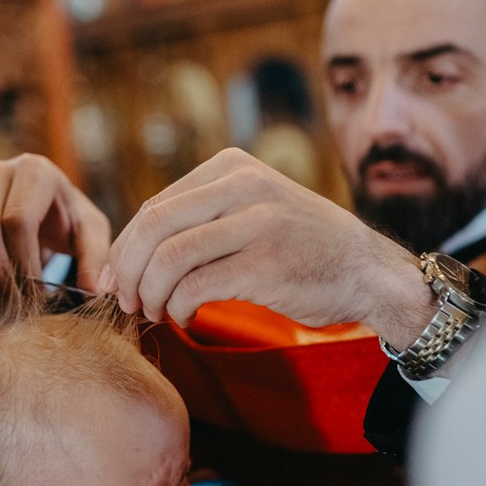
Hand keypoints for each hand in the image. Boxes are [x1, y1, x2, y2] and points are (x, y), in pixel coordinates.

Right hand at [0, 154, 109, 306]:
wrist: (47, 206)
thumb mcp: (91, 234)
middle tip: (16, 308)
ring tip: (3, 307)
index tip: (39, 297)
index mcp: (35, 172)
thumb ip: (95, 260)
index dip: (24, 263)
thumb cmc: (71, 220)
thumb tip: (93, 293)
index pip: (18, 221)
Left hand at [103, 149, 433, 347]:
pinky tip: (186, 318)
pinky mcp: (265, 263)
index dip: (124, 249)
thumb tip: (127, 248)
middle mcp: (243, 186)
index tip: (115, 280)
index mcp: (231, 168)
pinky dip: (178, 308)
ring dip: (149, 294)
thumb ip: (200, 215)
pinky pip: (194, 287)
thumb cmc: (301, 247)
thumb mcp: (252, 208)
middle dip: (127, 272)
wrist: (369, 271)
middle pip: (151, 228)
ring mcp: (256, 222)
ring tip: (155, 313)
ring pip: (167, 259)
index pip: (154, 207)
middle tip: (125, 302)